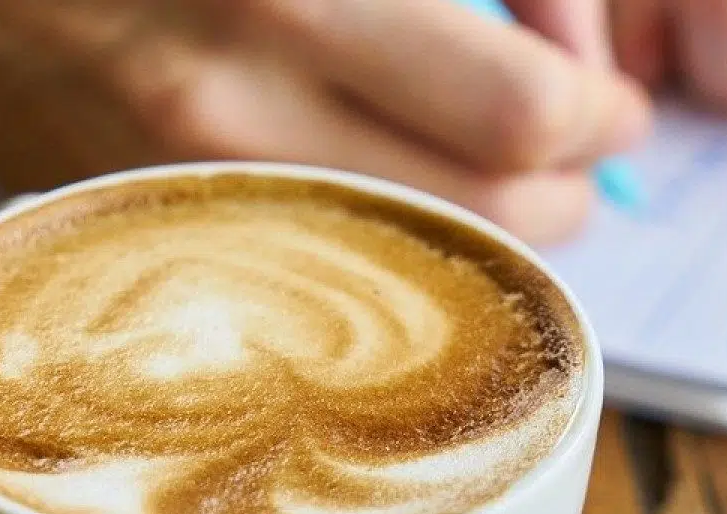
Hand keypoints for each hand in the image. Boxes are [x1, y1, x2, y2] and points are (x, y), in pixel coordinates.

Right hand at [0, 0, 650, 243]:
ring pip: (397, 262)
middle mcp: (232, 94)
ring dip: (475, 232)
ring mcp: (169, 173)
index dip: (594, 108)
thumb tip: (547, 30)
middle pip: (484, 210)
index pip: (521, 109)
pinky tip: (370, 192)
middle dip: (563, 187)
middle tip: (574, 152)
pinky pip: (291, 269)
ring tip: (488, 182)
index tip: (603, 94)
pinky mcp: (124, 215)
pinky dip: (365, 246)